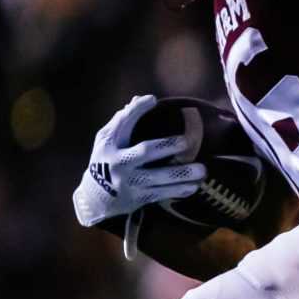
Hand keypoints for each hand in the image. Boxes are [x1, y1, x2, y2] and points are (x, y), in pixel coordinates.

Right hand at [72, 96, 205, 228]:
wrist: (96, 199)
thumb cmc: (107, 161)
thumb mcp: (106, 142)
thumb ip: (122, 122)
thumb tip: (139, 99)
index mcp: (109, 145)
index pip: (122, 124)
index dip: (136, 111)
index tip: (153, 99)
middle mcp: (118, 163)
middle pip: (144, 152)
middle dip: (167, 146)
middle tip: (187, 141)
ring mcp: (129, 182)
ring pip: (158, 177)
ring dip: (181, 174)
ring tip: (202, 170)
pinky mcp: (138, 198)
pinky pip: (162, 193)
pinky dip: (179, 190)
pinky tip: (194, 185)